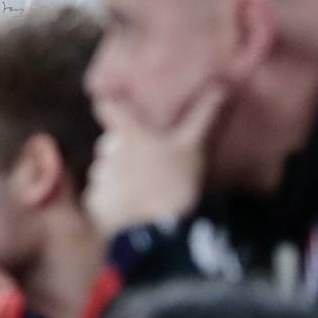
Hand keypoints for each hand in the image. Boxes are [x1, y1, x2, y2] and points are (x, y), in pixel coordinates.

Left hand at [86, 84, 224, 237]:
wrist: (155, 231)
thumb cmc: (174, 182)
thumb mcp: (194, 147)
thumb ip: (205, 116)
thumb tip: (222, 85)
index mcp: (130, 133)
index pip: (107, 106)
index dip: (108, 103)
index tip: (112, 103)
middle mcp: (109, 151)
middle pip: (109, 143)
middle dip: (121, 151)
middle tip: (146, 164)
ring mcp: (100, 178)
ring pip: (105, 171)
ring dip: (117, 177)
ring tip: (142, 193)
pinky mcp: (95, 203)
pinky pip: (101, 196)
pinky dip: (112, 201)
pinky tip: (131, 212)